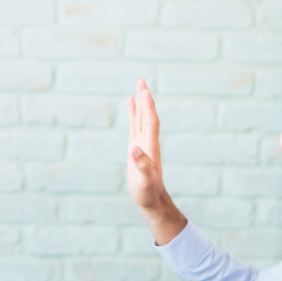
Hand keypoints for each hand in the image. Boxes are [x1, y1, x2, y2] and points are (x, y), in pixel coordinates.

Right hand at [126, 79, 164, 210]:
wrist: (151, 199)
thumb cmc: (148, 192)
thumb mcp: (145, 181)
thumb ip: (142, 166)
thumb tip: (135, 150)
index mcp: (151, 147)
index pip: (151, 122)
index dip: (148, 107)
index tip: (146, 91)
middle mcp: (148, 142)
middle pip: (147, 115)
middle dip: (145, 99)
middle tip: (142, 81)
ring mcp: (142, 143)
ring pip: (141, 118)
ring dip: (140, 102)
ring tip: (139, 85)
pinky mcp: (135, 147)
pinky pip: (134, 125)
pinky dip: (133, 113)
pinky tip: (130, 102)